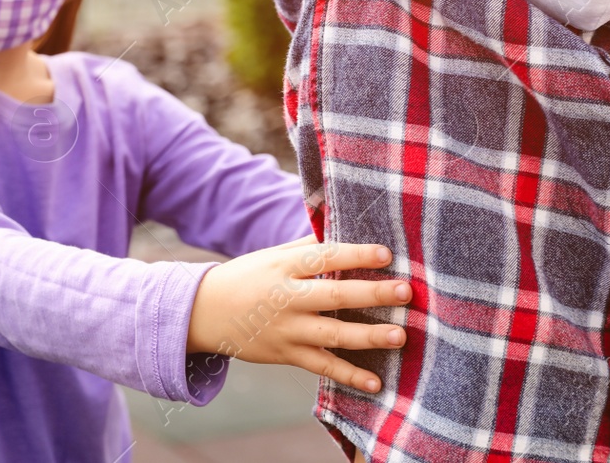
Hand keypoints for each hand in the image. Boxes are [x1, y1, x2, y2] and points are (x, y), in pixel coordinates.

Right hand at [185, 235, 410, 392]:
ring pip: (332, 334)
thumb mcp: (272, 256)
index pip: (324, 257)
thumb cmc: (247, 277)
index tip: (386, 254)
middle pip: (334, 295)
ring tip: (400, 336)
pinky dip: (348, 376)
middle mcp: (287, 298)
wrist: (204, 313)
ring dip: (368, 336)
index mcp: (284, 267)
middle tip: (405, 292)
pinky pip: (322, 367)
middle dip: (372, 293)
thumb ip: (308, 245)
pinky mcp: (286, 354)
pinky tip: (375, 383)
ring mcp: (287, 330)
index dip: (355, 255)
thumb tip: (344, 227)